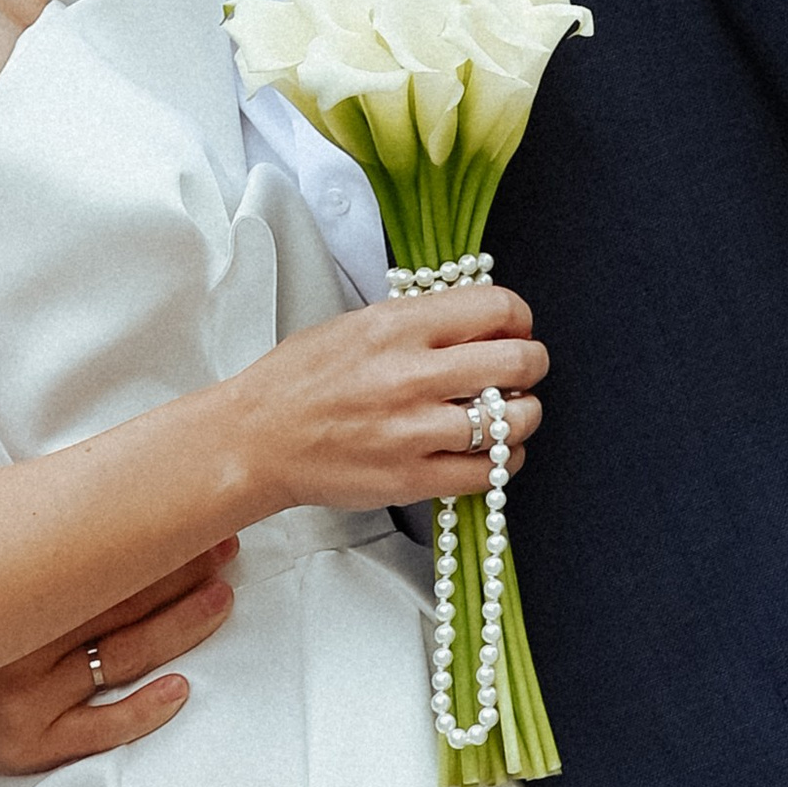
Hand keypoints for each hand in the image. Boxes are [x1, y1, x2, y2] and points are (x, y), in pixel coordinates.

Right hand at [0, 547, 237, 777]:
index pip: (88, 557)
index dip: (145, 537)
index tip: (188, 516)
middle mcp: (13, 649)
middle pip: (116, 603)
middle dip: (177, 573)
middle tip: (223, 547)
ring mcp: (24, 703)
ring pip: (119, 659)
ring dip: (179, 628)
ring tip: (220, 598)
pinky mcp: (27, 746)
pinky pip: (98, 730)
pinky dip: (143, 711)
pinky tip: (181, 688)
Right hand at [228, 284, 545, 516]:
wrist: (255, 440)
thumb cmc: (298, 380)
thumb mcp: (353, 325)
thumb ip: (417, 321)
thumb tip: (476, 319)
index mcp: (395, 325)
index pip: (496, 307)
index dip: (518, 317)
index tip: (514, 327)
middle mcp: (411, 375)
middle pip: (518, 361)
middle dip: (531, 363)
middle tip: (521, 369)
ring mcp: (414, 431)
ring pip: (515, 421)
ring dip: (523, 415)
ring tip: (509, 414)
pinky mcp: (413, 479)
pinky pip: (490, 472)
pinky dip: (505, 461)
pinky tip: (491, 452)